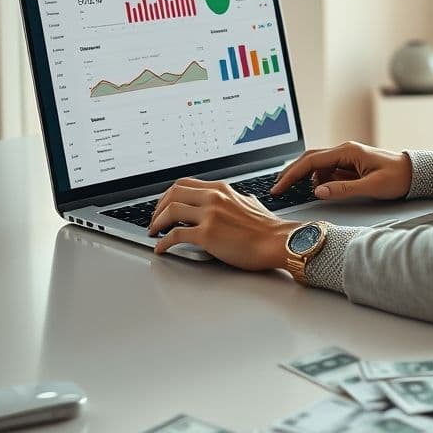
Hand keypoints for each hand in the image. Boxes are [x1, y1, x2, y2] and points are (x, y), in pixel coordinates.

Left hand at [147, 179, 298, 267]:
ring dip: (157, 222)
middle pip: (172, 193)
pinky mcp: (207, 234)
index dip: (168, 195)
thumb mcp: (252, 204)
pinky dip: (163, 242)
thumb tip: (243, 200)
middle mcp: (213, 197)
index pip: (184, 184)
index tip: (164, 206)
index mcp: (221, 189)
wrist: (278, 241)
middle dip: (158, 207)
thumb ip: (242, 200)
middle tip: (155, 220)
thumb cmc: (268, 228)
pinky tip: (161, 248)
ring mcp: (210, 214)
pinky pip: (175, 235)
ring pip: (170, 211)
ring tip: (154, 233)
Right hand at [270, 141, 411, 200]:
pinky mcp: (349, 166)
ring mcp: (346, 158)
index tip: (279, 187)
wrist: (415, 174)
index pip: (311, 161)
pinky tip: (317, 191)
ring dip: (305, 179)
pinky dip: (318, 181)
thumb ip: (343, 189)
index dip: (292, 175)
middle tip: (277, 189)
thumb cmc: (398, 177)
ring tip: (294, 192)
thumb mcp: (371, 186)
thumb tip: (318, 191)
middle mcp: (344, 151)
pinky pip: (327, 172)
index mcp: (347, 151)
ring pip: (317, 166)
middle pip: (309, 159)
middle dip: (291, 174)